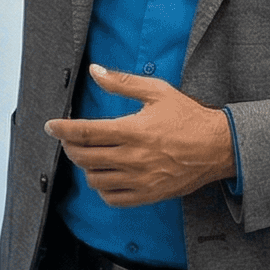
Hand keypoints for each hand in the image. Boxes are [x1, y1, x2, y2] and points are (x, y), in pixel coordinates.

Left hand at [44, 68, 236, 204]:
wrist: (218, 147)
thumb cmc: (189, 117)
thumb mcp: (157, 92)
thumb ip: (123, 83)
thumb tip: (96, 71)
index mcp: (133, 130)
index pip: (86, 132)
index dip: (63, 129)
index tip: (51, 126)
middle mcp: (133, 158)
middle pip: (85, 158)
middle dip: (70, 147)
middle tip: (69, 139)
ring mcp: (140, 180)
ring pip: (95, 180)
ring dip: (86, 168)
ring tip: (90, 156)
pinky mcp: (148, 195)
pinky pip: (113, 198)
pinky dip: (103, 189)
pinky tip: (106, 176)